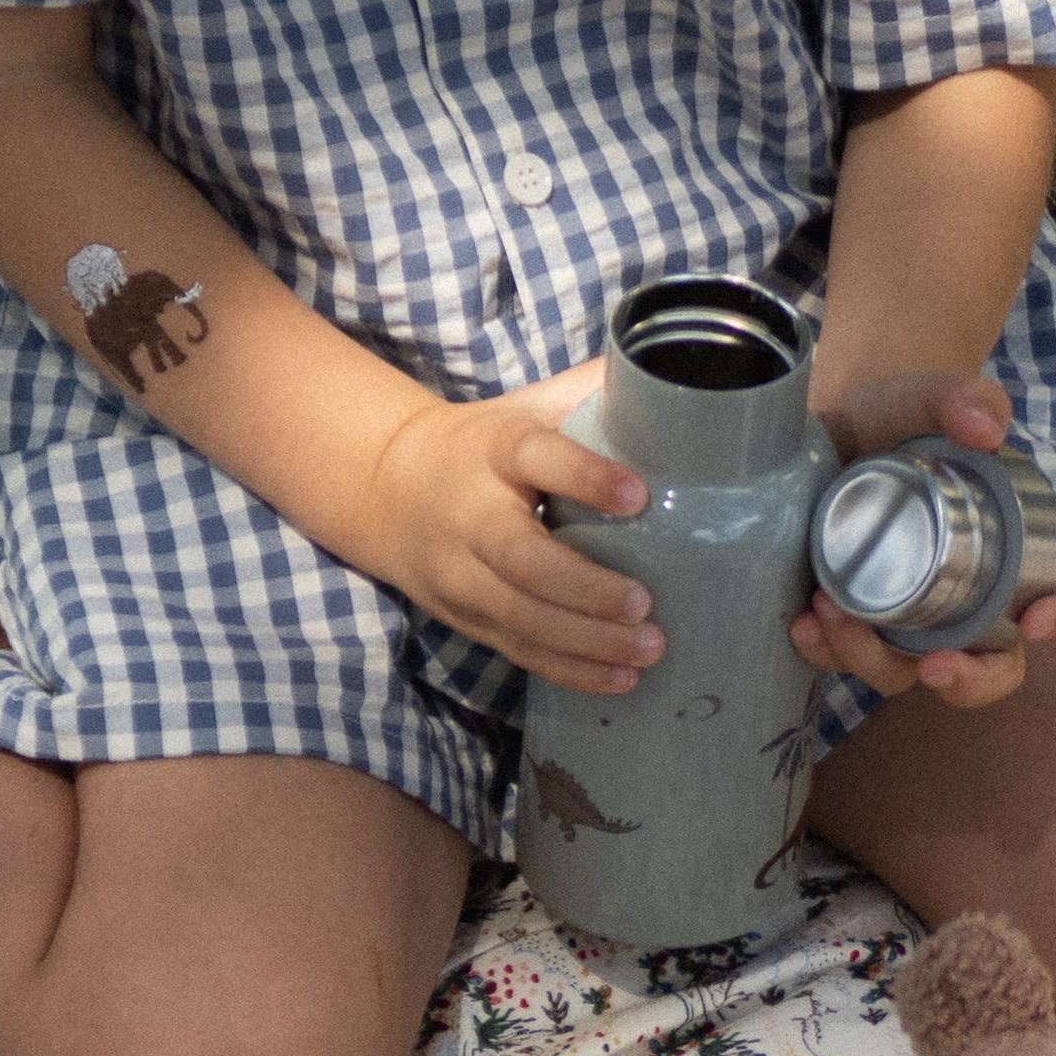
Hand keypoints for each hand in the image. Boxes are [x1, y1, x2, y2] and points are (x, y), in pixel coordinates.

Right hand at [342, 361, 664, 694]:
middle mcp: (470, 513)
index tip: (639, 493)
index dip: (585, 476)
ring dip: (586, 642)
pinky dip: (569, 670)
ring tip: (649, 649)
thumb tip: (668, 375)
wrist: (387, 488)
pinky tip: (620, 680)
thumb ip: (588, 393)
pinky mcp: (467, 616)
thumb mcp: (525, 407)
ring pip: (520, 617)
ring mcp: (461, 574)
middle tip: (645, 603)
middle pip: (522, 559)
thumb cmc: (483, 447)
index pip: (536, 458)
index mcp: (493, 449)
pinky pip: (518, 650)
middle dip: (585, 588)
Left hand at [792, 369, 1055, 707]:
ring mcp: (910, 615)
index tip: (1036, 623)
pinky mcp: (858, 620)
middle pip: (993, 665)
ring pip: (908, 672)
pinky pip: (848, 657)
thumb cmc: (898, 415)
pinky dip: (827, 651)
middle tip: (937, 669)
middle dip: (973, 682)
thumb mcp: (929, 396)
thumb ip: (965, 398)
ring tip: (833, 611)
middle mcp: (966, 597)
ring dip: (873, 659)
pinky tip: (805, 624)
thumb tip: (985, 427)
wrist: (828, 424)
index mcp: (1010, 550)